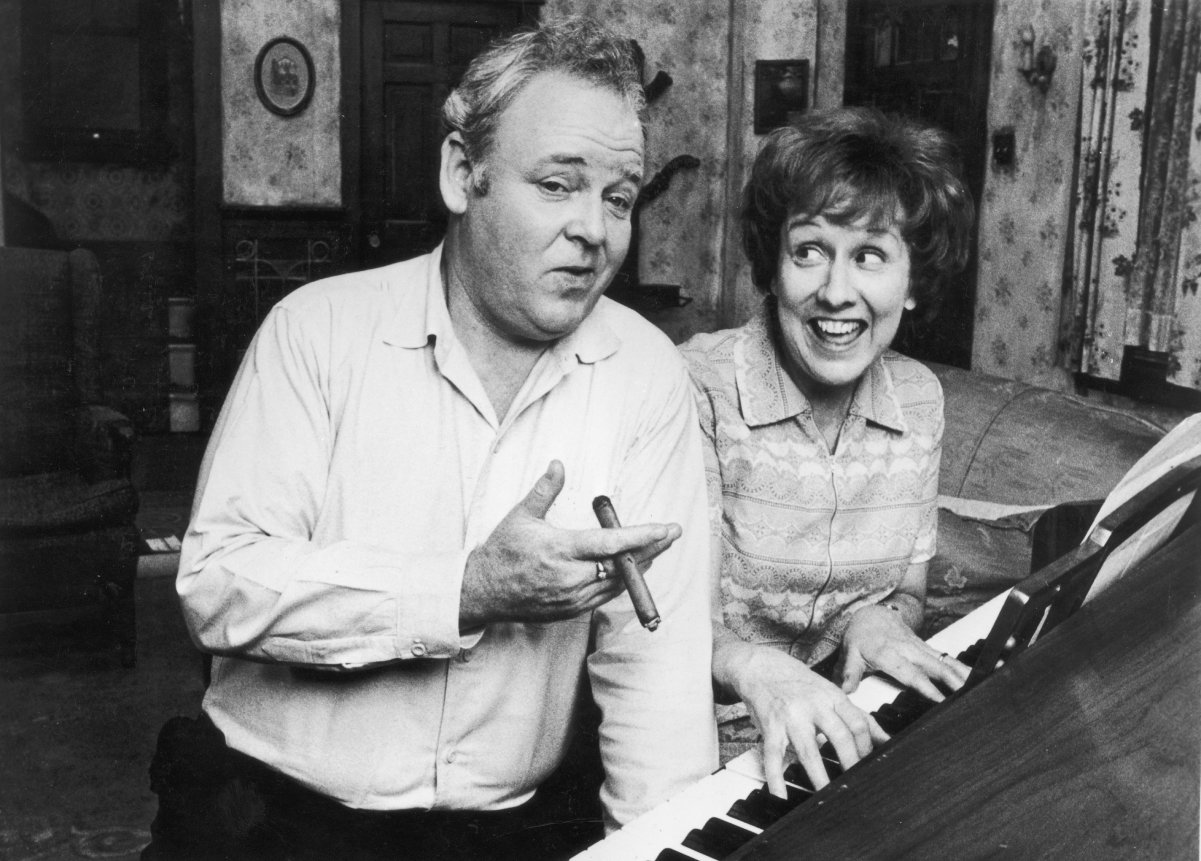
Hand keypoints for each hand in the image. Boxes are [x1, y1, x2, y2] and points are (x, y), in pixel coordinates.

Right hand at [459, 460, 681, 625]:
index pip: (611, 544)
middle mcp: (570, 578)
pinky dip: (622, 581)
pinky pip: (606, 597)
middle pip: (623, 565)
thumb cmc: (502, 551)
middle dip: (652, 549)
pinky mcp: (571, 612)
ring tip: (657, 548)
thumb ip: (544, 490)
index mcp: (560, 550)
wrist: (483, 592)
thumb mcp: (521, 516)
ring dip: (640, 566)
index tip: (665, 528)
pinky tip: (631, 568)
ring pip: (618, 584)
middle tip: (672, 533)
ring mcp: (572, 598)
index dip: (642, 536)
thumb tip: (558, 464)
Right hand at [730, 644, 887, 796]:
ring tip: (827, 794)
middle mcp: (813, 705)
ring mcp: (791, 716)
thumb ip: (858, 716)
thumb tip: (886, 740)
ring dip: (819, 776)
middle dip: (851, 763)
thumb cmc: (798, 682)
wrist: (759, 666)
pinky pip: (773, 756)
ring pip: (809, 750)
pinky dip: (776, 778)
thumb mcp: (831, 693)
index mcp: (831, 696)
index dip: (867, 746)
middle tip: (855, 783)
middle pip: (840, 736)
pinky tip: (780, 795)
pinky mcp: (770, 726)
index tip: (869, 764)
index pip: (858, 723)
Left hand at [838, 604, 970, 701]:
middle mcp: (908, 650)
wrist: (872, 613)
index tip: (941, 700)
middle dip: (953, 682)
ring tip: (980, 688)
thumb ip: (848, 672)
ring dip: (963, 675)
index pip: (911, 674)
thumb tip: (846, 691)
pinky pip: (947, 658)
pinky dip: (962, 668)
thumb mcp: (849, 652)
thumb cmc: (860, 636)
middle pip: (935, 667)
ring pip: (945, 661)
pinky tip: (976, 677)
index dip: (927, 687)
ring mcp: (920, 648)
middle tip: (969, 697)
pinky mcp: (927, 648)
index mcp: (889, 654)